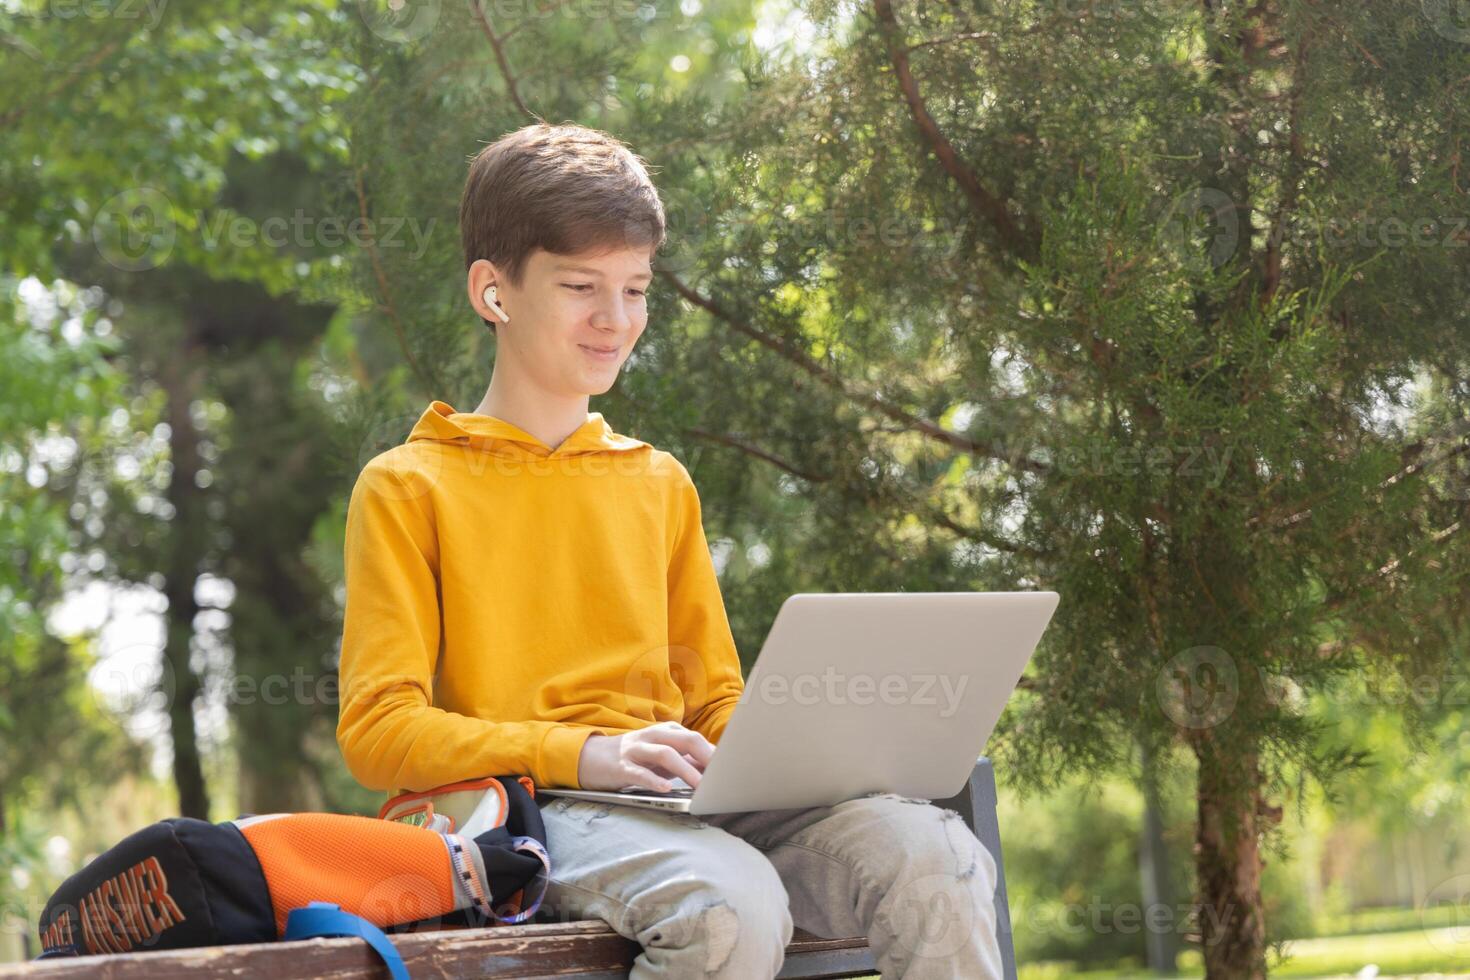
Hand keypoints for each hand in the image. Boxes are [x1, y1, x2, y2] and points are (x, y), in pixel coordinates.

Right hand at [576, 721, 714, 791]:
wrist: (593, 757)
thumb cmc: (636, 757)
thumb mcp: (662, 755)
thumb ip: (687, 761)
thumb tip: (715, 772)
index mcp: (666, 731)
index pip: (695, 739)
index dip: (714, 753)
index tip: (731, 768)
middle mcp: (653, 736)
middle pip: (684, 740)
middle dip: (705, 755)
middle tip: (722, 773)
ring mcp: (636, 750)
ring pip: (665, 754)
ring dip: (685, 770)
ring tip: (700, 785)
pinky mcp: (621, 766)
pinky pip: (639, 772)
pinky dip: (653, 780)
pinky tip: (665, 789)